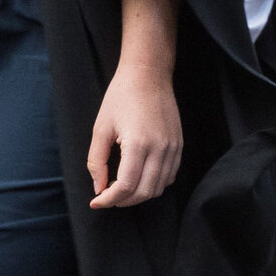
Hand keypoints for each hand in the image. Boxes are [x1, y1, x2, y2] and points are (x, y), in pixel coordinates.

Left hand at [87, 53, 181, 209]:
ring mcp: (173, 148)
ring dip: (138, 194)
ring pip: (159, 188)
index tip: (96, 201)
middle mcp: (160, 148)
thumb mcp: (101, 128)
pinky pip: (169, 176)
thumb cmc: (121, 97)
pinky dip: (154, 184)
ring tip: (121, 189)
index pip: (126, 186)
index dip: (109, 199)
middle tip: (107, 197)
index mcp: (138, 143)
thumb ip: (97, 161)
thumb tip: (98, 187)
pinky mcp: (179, 145)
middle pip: (144, 192)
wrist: (148, 74)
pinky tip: (139, 177)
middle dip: (123, 201)